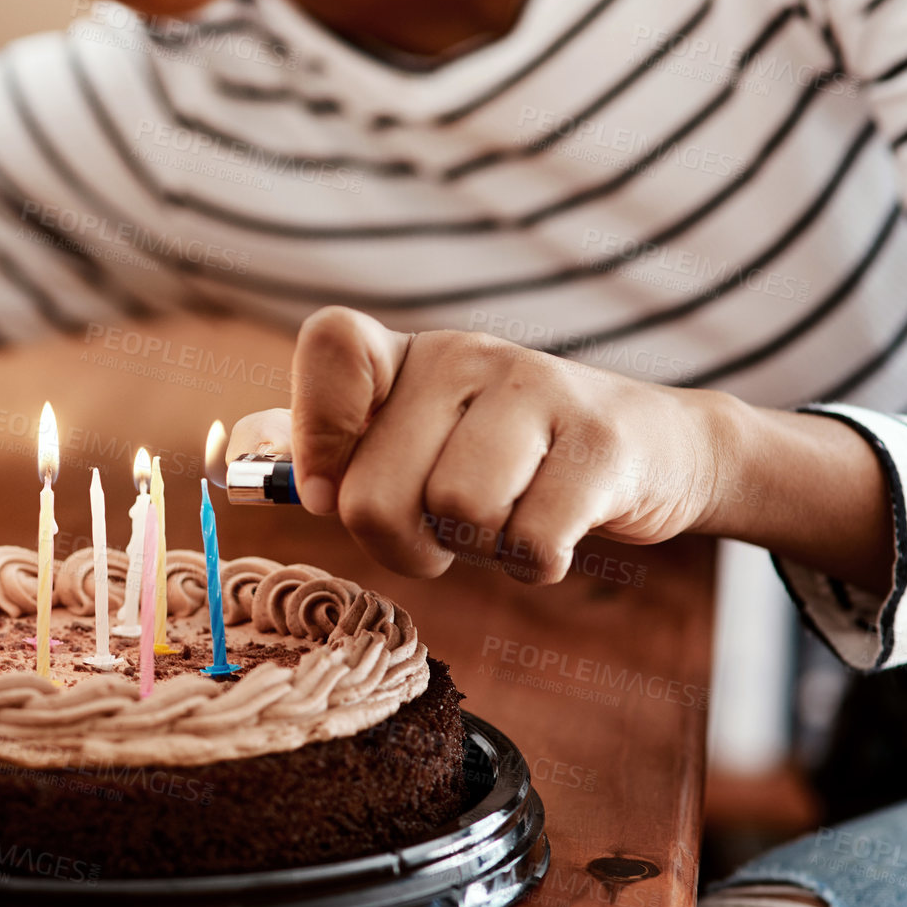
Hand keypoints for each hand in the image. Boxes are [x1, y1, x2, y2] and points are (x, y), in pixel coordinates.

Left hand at [229, 307, 740, 583]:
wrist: (656, 450)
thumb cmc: (510, 460)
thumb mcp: (423, 439)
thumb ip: (343, 454)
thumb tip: (251, 471)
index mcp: (410, 354)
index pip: (330, 343)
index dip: (317, 431)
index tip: (333, 486)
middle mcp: (465, 355)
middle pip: (372, 493)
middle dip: (400, 544)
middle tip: (440, 536)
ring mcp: (538, 389)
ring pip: (454, 515)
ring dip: (476, 552)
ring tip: (505, 522)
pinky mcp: (602, 442)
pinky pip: (530, 543)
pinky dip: (534, 563)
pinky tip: (553, 533)